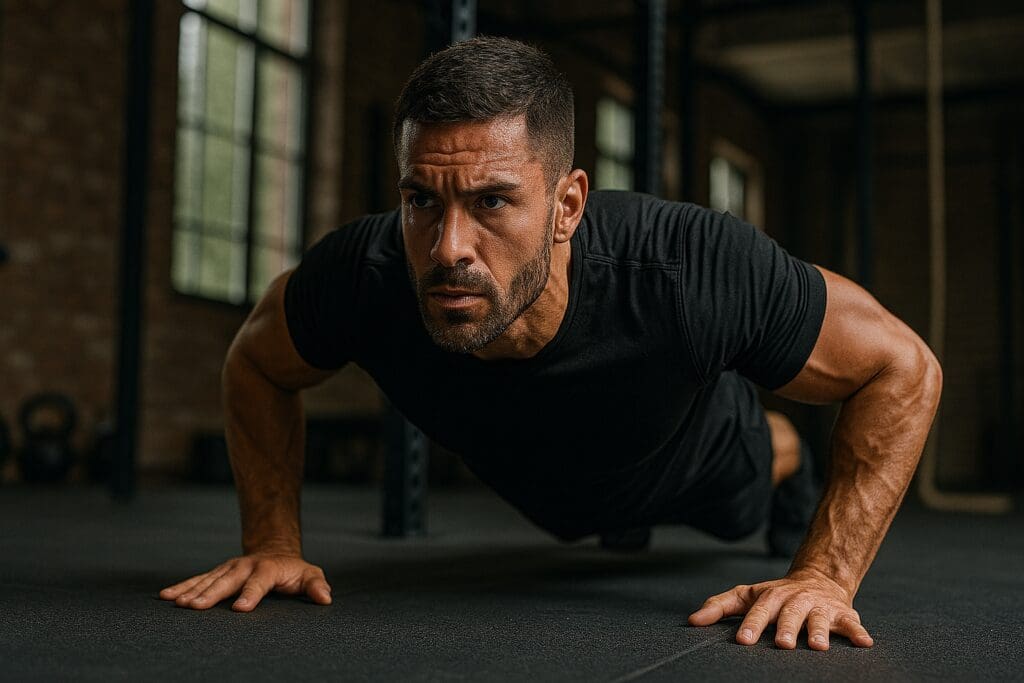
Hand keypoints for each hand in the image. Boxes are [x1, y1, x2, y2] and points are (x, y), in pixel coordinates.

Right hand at [159, 553, 331, 611]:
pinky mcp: (217, 573)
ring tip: (176, 603)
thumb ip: (316, 586)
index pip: (259, 583)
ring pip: (208, 580)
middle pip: (226, 581)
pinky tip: (166, 595)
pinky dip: (182, 587)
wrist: (274, 551)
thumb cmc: (293, 571)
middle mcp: (244, 566)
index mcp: (267, 569)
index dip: (250, 595)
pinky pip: (197, 580)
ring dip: (191, 591)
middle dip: (210, 594)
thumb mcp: (309, 575)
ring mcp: (228, 568)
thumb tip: (326, 597)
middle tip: (194, 607)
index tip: (240, 609)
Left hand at [687, 568, 873, 649]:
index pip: (759, 611)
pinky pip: (852, 624)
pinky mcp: (842, 615)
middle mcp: (795, 600)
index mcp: (771, 597)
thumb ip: (719, 607)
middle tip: (783, 645)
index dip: (752, 625)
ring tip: (818, 647)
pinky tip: (864, 644)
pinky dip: (858, 633)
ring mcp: (819, 607)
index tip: (743, 641)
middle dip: (786, 628)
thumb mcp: (746, 596)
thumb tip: (691, 621)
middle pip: (790, 615)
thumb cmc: (776, 596)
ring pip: (819, 619)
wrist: (818, 580)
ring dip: (819, 632)